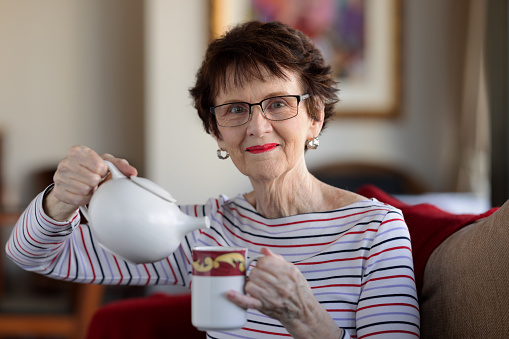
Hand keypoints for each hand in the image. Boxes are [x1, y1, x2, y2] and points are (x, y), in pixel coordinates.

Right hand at [44, 145, 137, 220]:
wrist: (74, 185)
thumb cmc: (92, 170)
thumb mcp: (107, 163)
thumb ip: (120, 165)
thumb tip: (132, 172)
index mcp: (77, 151)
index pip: (98, 165)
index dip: (103, 170)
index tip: (101, 170)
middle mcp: (65, 162)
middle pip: (92, 179)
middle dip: (97, 181)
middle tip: (95, 180)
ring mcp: (59, 178)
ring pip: (85, 190)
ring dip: (91, 190)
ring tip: (89, 186)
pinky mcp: (58, 192)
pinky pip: (78, 199)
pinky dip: (85, 199)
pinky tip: (84, 193)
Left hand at [226, 248, 341, 337]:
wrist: (303, 312)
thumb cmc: (298, 290)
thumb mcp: (293, 271)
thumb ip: (277, 259)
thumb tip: (263, 250)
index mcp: (287, 272)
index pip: (264, 262)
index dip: (261, 263)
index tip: (263, 267)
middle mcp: (281, 284)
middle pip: (255, 272)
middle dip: (256, 273)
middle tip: (261, 278)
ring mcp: (272, 296)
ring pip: (250, 283)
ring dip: (251, 283)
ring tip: (258, 286)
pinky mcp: (264, 307)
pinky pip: (248, 301)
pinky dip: (238, 297)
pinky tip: (229, 293)